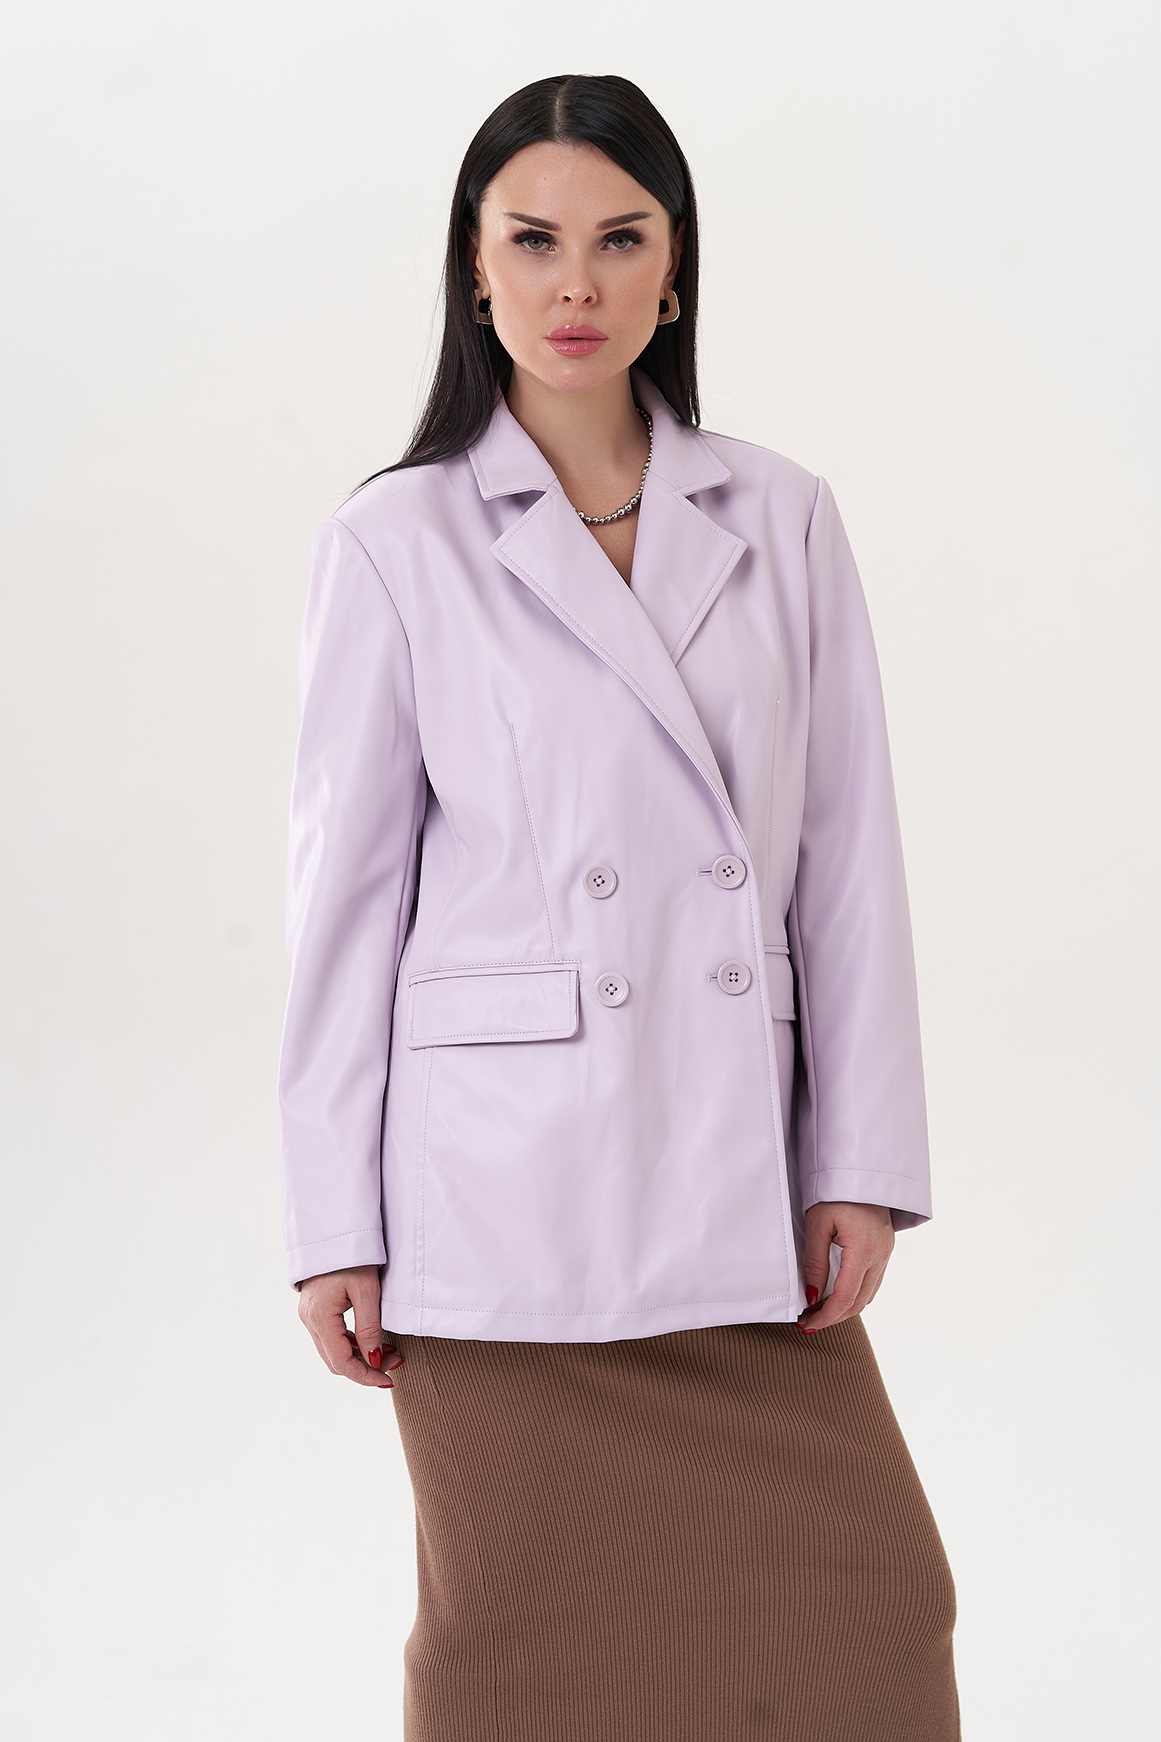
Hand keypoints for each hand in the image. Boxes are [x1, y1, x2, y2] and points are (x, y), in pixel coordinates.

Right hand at [297, 1265, 403, 1387]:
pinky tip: (373, 1341)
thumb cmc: (353, 1256)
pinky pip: (332, 1337)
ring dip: (360, 1357)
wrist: (336, 1229)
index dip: (365, 1376)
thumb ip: (370, 1328)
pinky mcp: (315, 1310)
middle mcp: (309, 1320)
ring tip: (390, 1352)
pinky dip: (352, 1344)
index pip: (341, 1362)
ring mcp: (309, 1315)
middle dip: (366, 1368)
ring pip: (334, 1351)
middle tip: (395, 1364)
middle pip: (335, 1361)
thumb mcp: (367, 1291)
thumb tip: (374, 1361)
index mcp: (320, 1317)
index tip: (388, 1380)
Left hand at [798, 1201, 894, 1333]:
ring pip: (867, 1295)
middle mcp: (880, 1256)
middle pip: (858, 1303)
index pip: (845, 1298)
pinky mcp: (885, 1249)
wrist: (861, 1171)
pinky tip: (836, 1294)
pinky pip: (872, 1282)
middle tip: (808, 1322)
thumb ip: (814, 1262)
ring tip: (818, 1311)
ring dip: (844, 1308)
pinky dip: (855, 1294)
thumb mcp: (817, 1224)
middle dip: (833, 1317)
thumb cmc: (835, 1192)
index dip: (825, 1316)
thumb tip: (812, 1296)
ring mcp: (886, 1253)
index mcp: (863, 1250)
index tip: (807, 1324)